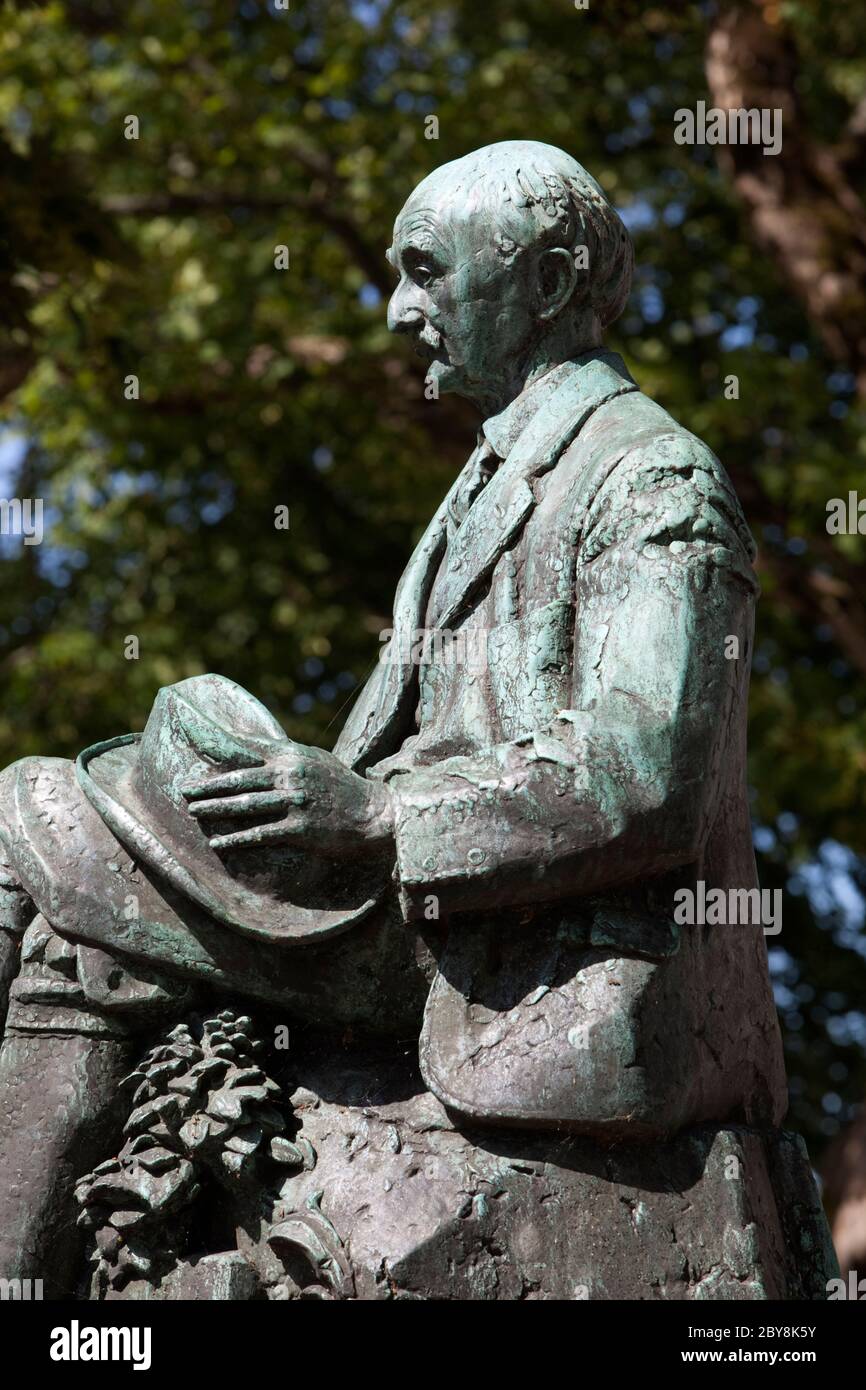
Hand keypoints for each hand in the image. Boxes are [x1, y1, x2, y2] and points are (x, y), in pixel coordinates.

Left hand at [179, 744, 392, 855]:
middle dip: (208, 787)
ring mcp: (295, 802)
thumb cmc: (342, 785)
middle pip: (239, 781)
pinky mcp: (300, 828)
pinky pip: (260, 834)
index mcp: (293, 756)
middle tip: (184, 791)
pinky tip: (219, 842)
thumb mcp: (316, 759)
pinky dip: (236, 839)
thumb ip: (286, 753)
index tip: (195, 757)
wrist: (373, 813)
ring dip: (216, 810)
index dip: (217, 754)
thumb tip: (254, 746)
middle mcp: (291, 776)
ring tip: (195, 813)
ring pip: (246, 806)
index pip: (247, 751)